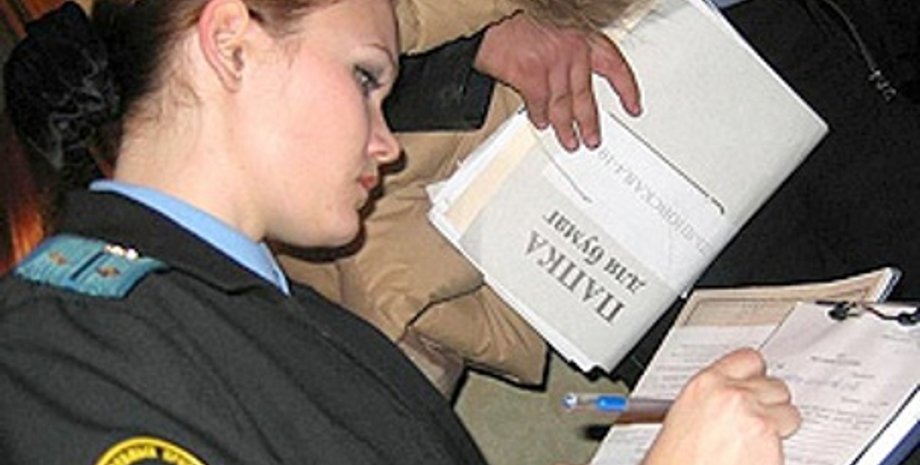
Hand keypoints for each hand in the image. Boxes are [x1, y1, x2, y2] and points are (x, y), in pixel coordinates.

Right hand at [473, 12, 640, 151]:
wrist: (492, 15)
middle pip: (585, 95)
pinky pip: (540, 104)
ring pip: (563, 105)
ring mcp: (552, 63)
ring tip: (569, 141)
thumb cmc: (519, 19)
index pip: (614, 65)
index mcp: (582, 36)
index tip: (633, 106)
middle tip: (592, 139)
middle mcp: (571, 50)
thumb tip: (572, 78)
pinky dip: (540, 116)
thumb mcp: (556, 27)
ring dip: (565, 127)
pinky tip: (542, 123)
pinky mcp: (531, 75)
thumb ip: (568, 51)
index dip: (626, 88)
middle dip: (589, 122)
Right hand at [642, 348, 799, 464]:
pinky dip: (775, 451)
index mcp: (708, 384)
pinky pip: (787, 442)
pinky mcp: (772, 444)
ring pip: (789, 414)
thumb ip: (712, 397)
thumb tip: (728, 396)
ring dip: (779, 426)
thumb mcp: (685, 414)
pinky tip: (754, 456)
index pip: (748, 359)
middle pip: (775, 386)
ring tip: (757, 441)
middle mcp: (734, 396)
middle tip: (757, 419)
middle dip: (770, 403)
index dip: (755, 373)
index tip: (758, 379)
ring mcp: (756, 419)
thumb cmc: (678, 457)